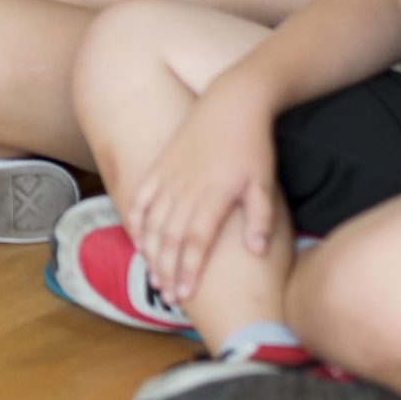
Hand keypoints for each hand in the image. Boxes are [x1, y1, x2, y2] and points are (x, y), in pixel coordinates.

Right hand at [126, 79, 282, 303]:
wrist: (232, 104)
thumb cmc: (252, 146)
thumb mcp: (265, 183)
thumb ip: (260, 219)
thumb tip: (257, 252)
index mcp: (212, 198)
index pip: (194, 244)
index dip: (186, 271)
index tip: (183, 295)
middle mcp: (185, 190)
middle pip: (169, 239)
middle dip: (166, 270)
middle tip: (166, 295)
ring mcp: (169, 177)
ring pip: (152, 222)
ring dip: (150, 251)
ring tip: (153, 274)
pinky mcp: (161, 166)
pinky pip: (141, 197)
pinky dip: (136, 219)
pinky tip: (137, 238)